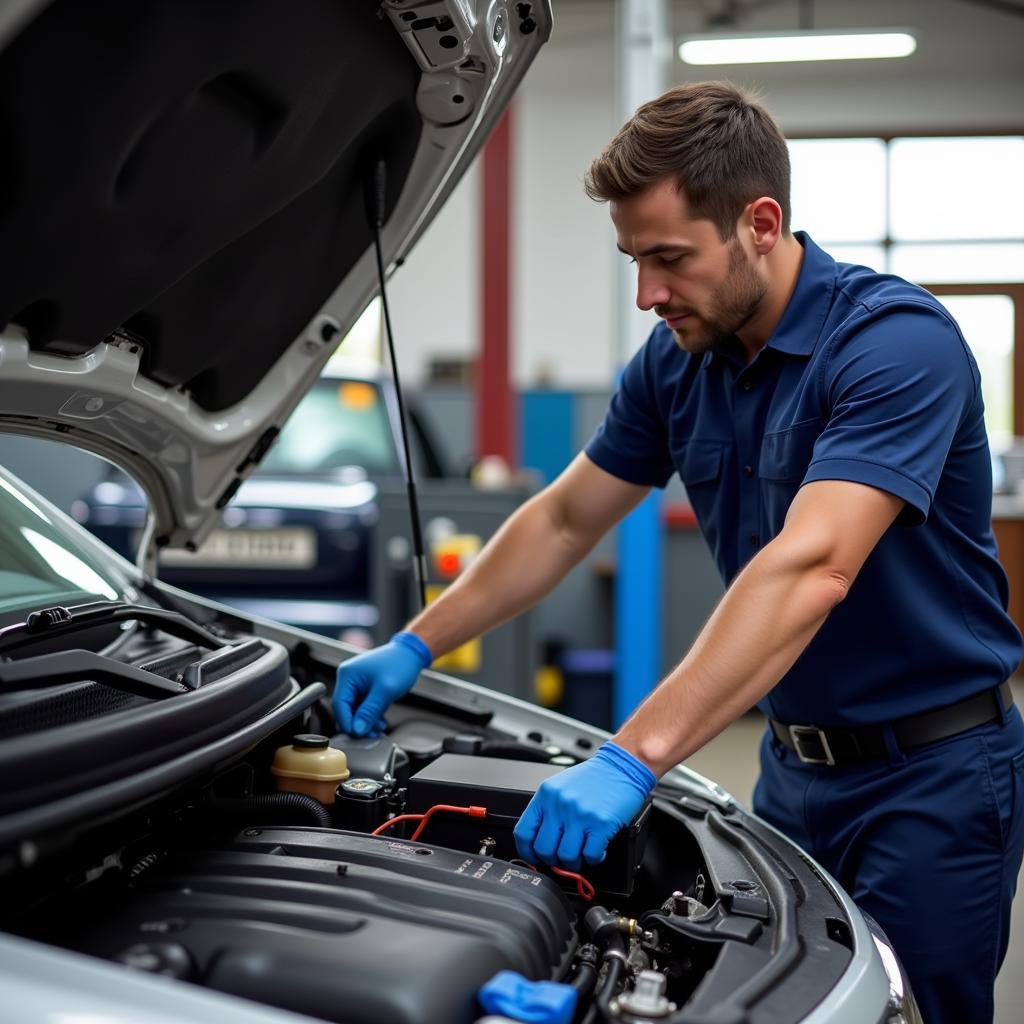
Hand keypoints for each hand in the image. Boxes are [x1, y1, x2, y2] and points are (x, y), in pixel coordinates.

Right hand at [333, 631, 431, 736]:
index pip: (339, 704)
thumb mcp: (385, 691)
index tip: (356, 735)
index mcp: (347, 675)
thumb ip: (369, 711)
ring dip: (366, 722)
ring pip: (355, 711)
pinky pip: (363, 707)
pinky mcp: (365, 689)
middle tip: (370, 735)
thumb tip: (357, 729)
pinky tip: (380, 721)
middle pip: (346, 709)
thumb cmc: (399, 664)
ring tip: (379, 728)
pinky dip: (370, 716)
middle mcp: (349, 679)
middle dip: (358, 724)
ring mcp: (357, 684)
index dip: (347, 722)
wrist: (411, 654)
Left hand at [513, 742, 655, 869]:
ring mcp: (580, 814)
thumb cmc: (594, 777)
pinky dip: (594, 858)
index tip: (534, 858)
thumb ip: (548, 810)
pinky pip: (590, 855)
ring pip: (567, 857)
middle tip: (562, 859)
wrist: (622, 766)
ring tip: (581, 855)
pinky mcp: (601, 824)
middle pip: (544, 849)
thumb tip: (539, 840)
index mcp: (546, 794)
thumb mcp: (561, 786)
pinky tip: (597, 850)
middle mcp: (560, 804)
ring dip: (574, 863)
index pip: (524, 832)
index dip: (527, 852)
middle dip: (553, 860)